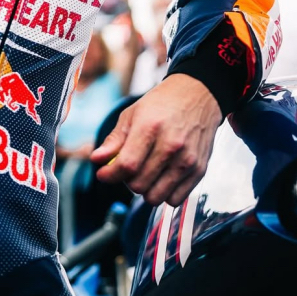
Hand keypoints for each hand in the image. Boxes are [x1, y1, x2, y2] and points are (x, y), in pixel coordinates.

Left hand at [90, 74, 221, 207]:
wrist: (197, 95)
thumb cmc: (162, 104)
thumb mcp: (132, 114)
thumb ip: (114, 140)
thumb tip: (96, 159)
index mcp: (151, 128)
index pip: (126, 165)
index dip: (109, 174)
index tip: (104, 174)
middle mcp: (171, 145)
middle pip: (139, 184)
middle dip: (126, 180)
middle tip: (129, 168)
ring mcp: (187, 160)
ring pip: (156, 197)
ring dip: (145, 190)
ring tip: (145, 173)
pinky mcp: (199, 170)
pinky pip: (175, 200)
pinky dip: (164, 194)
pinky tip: (162, 178)